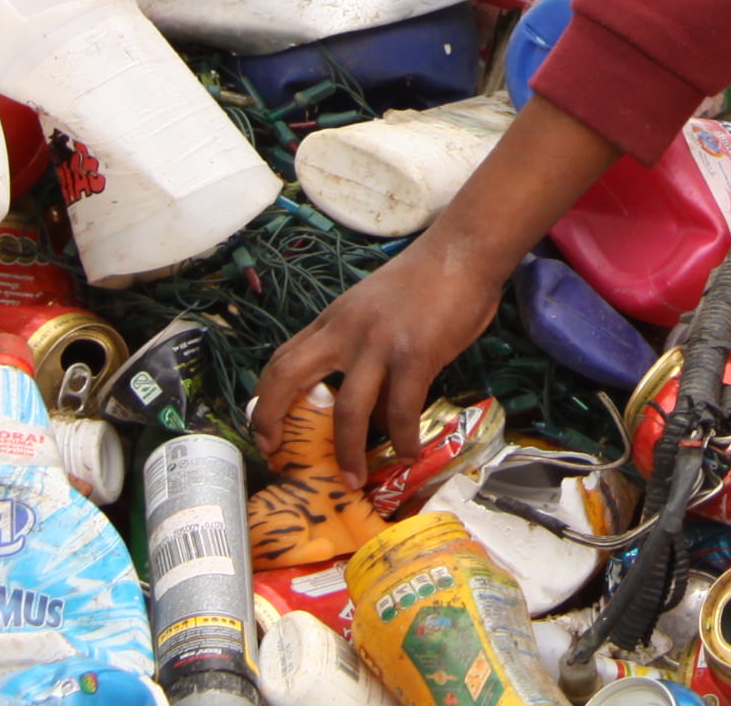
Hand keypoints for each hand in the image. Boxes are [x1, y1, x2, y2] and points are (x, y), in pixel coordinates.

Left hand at [257, 234, 501, 485]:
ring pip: (347, 410)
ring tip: (352, 480)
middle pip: (290, 376)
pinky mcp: (414, 356)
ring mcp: (378, 344)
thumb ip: (365, 351)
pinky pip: (401, 412)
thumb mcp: (378, 310)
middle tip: (276, 457)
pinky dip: (402, 439)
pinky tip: (409, 453)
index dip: (265, 398)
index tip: (264, 431)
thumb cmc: (428, 278)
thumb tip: (374, 413)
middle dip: (272, 419)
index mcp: (334, 319)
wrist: (465, 249)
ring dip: (347, 452)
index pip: (283, 358)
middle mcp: (346, 331)